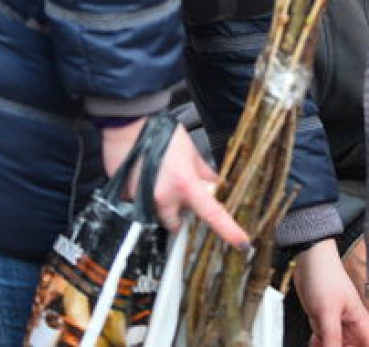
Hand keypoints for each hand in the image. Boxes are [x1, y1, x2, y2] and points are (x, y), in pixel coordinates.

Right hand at [100, 119, 249, 251]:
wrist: (129, 126)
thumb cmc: (161, 134)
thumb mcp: (191, 152)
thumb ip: (204, 174)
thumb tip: (217, 187)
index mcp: (185, 184)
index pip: (212, 213)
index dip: (229, 230)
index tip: (242, 242)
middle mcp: (163, 198)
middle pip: (176, 222)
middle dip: (179, 213)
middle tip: (178, 192)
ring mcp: (142, 201)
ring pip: (157, 215)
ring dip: (161, 205)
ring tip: (159, 179)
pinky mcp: (126, 200)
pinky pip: (140, 206)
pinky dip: (145, 196)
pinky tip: (145, 177)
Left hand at [294, 240, 368, 346]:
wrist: (308, 259)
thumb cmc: (325, 276)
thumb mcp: (327, 312)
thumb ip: (332, 338)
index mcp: (360, 322)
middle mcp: (350, 325)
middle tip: (331, 346)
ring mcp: (336, 324)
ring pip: (336, 346)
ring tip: (320, 343)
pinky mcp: (322, 322)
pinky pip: (322, 342)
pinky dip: (317, 345)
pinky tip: (314, 342)